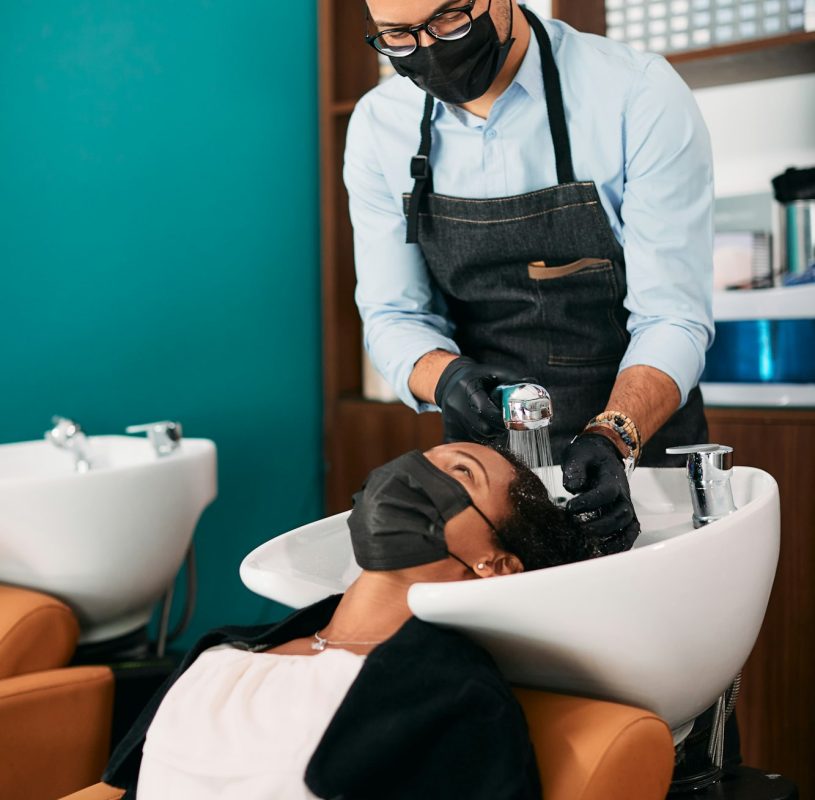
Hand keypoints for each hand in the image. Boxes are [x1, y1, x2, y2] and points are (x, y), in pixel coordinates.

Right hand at [434, 356, 518, 443]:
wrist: (450, 383)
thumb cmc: (476, 377)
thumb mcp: (493, 372)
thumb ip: (512, 378)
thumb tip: (533, 383)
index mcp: (468, 388)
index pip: (485, 409)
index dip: (501, 417)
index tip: (512, 417)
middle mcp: (457, 406)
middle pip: (484, 428)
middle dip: (500, 427)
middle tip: (507, 422)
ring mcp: (452, 421)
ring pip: (479, 437)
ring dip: (492, 434)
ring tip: (495, 423)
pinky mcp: (449, 431)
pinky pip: (469, 444)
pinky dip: (480, 441)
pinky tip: (484, 430)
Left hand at [561, 434, 639, 554]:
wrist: (602, 454)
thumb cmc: (589, 456)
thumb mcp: (579, 455)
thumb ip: (575, 469)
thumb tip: (573, 487)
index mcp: (612, 478)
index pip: (606, 492)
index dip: (589, 502)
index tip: (570, 508)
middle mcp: (623, 494)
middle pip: (620, 514)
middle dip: (600, 525)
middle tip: (578, 529)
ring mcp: (625, 506)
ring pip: (628, 527)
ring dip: (613, 540)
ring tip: (592, 548)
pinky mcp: (623, 515)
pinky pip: (629, 533)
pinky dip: (621, 545)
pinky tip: (603, 552)